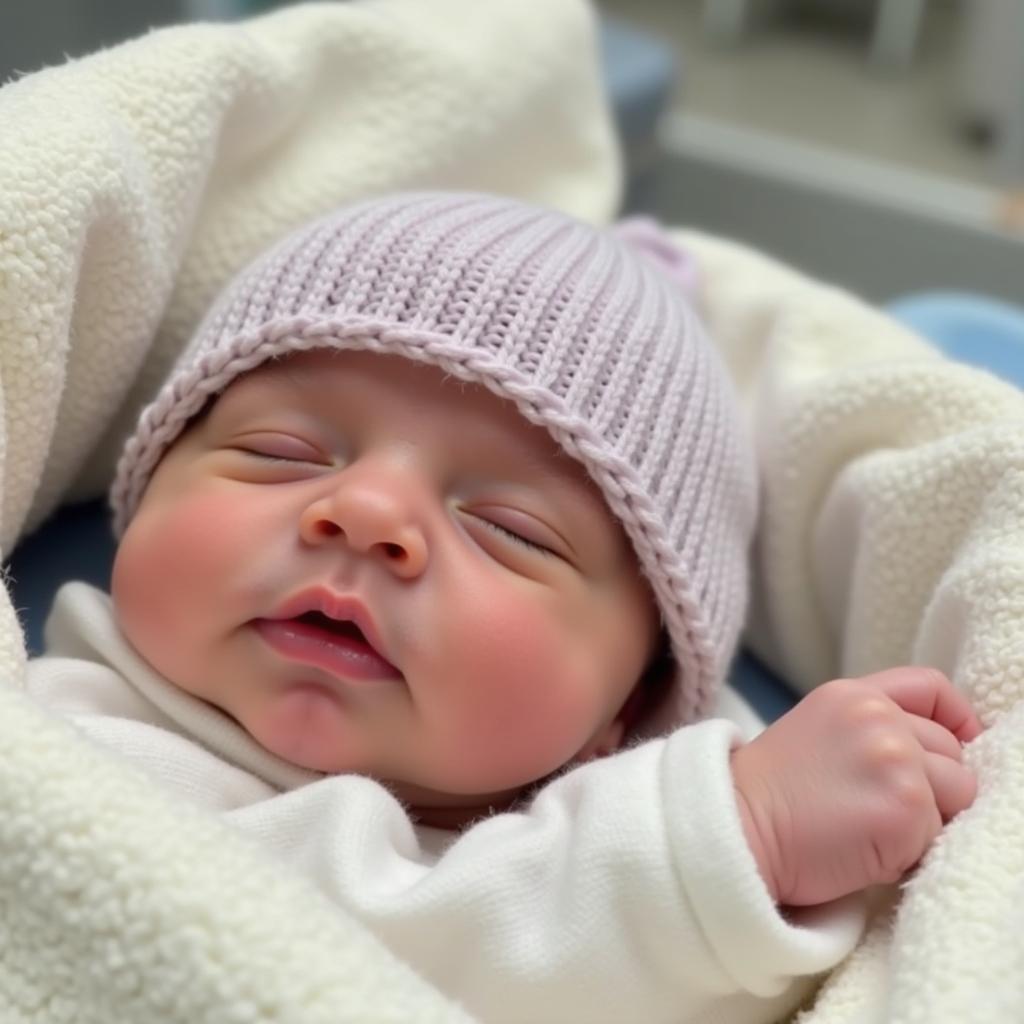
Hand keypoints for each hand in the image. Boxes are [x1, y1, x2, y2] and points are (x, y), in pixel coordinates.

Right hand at [730, 667, 982, 906]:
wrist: (734, 829)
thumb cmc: (771, 795)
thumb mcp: (818, 732)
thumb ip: (873, 726)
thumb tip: (940, 752)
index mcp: (855, 695)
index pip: (933, 688)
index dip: (956, 721)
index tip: (956, 751)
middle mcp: (879, 717)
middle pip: (954, 753)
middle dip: (930, 788)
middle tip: (868, 809)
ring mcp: (896, 759)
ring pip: (959, 796)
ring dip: (923, 822)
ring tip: (865, 829)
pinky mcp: (906, 808)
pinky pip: (937, 838)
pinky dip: (906, 854)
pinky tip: (859, 849)